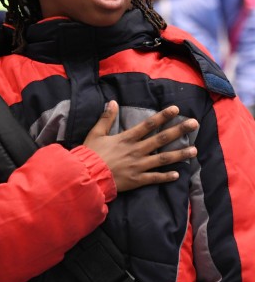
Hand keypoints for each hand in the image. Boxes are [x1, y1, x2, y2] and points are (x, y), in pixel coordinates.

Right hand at [84, 101, 198, 191]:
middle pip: (162, 139)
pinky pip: (155, 178)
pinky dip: (166, 176)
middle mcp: (137, 150)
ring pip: (163, 159)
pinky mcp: (138, 180)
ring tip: (195, 150)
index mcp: (127, 138)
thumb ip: (106, 118)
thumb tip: (113, 102)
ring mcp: (139, 166)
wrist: (88, 175)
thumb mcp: (96, 133)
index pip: (149, 125)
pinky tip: (177, 174)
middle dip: (179, 130)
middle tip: (194, 124)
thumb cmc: (91, 153)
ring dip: (180, 154)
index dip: (163, 116)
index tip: (176, 109)